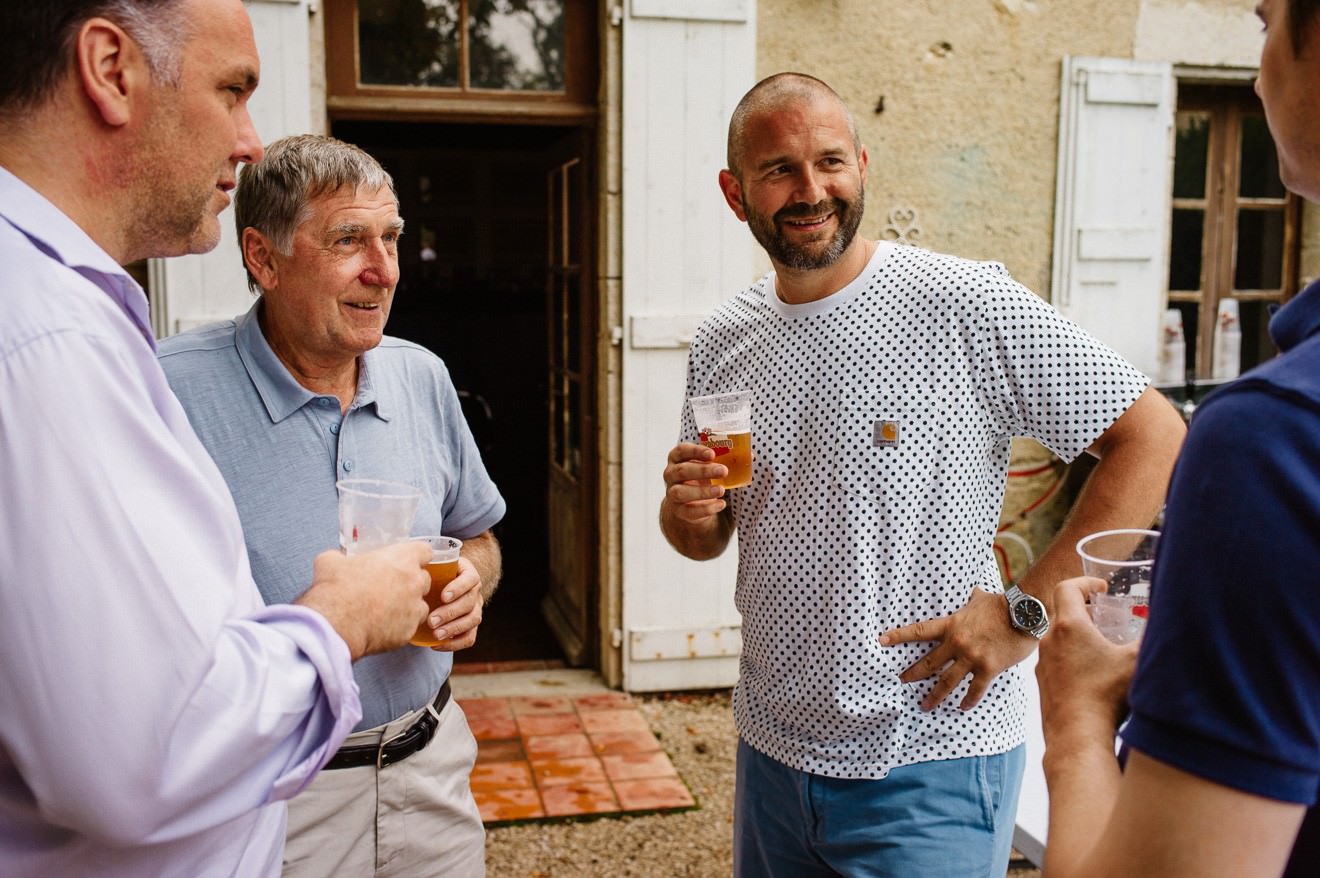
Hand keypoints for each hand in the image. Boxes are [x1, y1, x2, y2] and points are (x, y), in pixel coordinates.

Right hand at [297, 541, 430, 659]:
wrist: (335, 624)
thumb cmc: (335, 589)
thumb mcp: (331, 561)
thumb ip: (341, 557)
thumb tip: (337, 559)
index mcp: (402, 559)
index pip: (425, 551)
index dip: (417, 556)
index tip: (409, 560)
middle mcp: (414, 582)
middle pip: (424, 579)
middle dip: (412, 582)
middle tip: (392, 587)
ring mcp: (413, 608)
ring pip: (420, 605)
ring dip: (409, 606)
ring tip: (387, 610)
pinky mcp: (408, 631)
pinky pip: (410, 626)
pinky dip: (400, 627)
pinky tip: (382, 627)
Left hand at [421, 556, 483, 651]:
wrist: (447, 584)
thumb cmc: (436, 574)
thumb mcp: (434, 565)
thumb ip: (425, 565)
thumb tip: (407, 567)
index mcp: (468, 574)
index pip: (471, 579)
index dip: (459, 588)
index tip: (443, 596)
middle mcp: (474, 592)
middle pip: (469, 602)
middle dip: (450, 613)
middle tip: (431, 620)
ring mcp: (475, 609)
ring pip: (472, 620)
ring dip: (453, 629)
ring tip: (435, 634)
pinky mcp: (471, 626)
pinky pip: (469, 637)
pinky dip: (455, 643)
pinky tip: (436, 644)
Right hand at [662, 441, 727, 523]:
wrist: (692, 502)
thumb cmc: (703, 477)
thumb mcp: (711, 466)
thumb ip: (726, 459)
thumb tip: (751, 455)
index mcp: (677, 458)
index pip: (681, 451)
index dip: (695, 451)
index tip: (712, 454)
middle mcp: (671, 475)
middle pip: (681, 471)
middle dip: (703, 471)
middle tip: (724, 471)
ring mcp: (672, 493)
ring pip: (680, 492)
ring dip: (702, 491)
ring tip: (721, 490)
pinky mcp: (679, 511)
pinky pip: (689, 511)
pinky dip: (706, 509)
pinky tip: (720, 505)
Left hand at [880, 586, 1037, 710]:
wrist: (1025, 613)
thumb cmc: (1002, 604)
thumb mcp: (979, 598)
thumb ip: (970, 599)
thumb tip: (971, 590)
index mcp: (952, 624)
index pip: (919, 631)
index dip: (899, 635)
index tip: (882, 640)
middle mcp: (957, 642)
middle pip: (929, 662)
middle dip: (913, 673)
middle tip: (901, 681)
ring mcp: (972, 657)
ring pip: (947, 681)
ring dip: (934, 695)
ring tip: (924, 705)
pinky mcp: (989, 668)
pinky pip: (975, 689)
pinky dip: (968, 700)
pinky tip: (962, 707)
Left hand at [1036, 576, 1138, 739]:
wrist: (1077, 737)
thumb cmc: (1107, 697)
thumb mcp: (1136, 661)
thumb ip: (1153, 639)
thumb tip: (1173, 625)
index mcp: (1068, 627)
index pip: (1066, 587)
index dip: (1085, 582)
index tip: (1101, 588)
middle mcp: (1049, 641)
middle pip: (1062, 613)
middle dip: (1084, 610)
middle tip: (1105, 616)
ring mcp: (1043, 663)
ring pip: (1058, 639)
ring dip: (1078, 637)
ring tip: (1103, 647)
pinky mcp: (1043, 684)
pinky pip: (1056, 661)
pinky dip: (1072, 659)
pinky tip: (1094, 675)